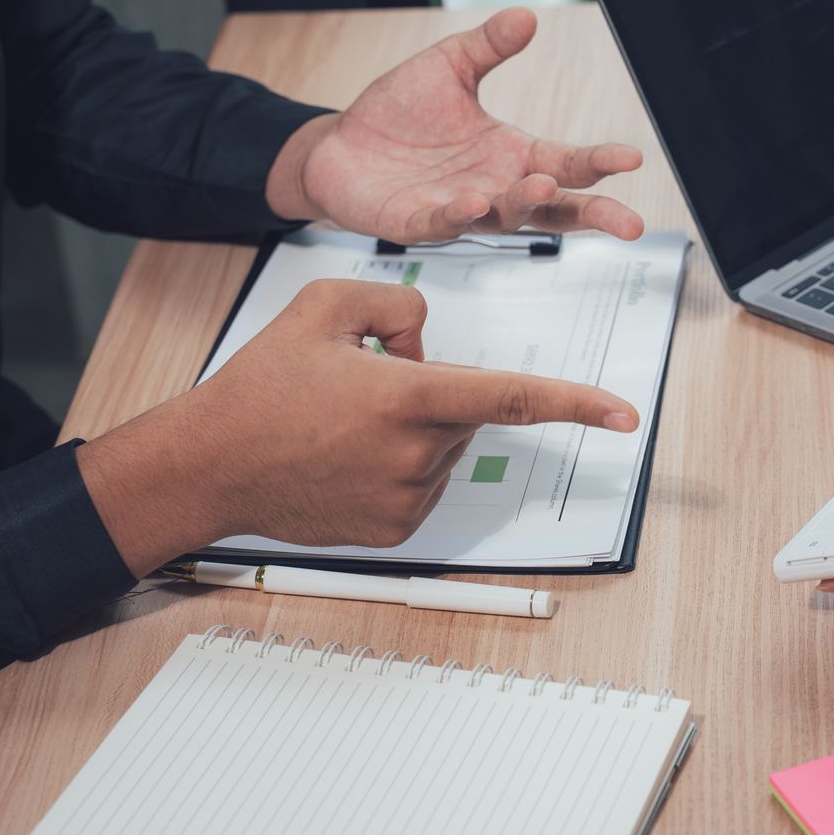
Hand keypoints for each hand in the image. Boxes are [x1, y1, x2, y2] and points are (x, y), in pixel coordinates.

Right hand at [76, 280, 638, 573]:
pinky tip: (345, 459)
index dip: (576, 404)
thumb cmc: (259, 389)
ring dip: (415, 431)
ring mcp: (409, 499)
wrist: (208, 466)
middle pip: (468, 413)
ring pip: (447, 449)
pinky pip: (425, 485)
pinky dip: (400, 467)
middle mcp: (417, 454)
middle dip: (435, 392)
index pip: (512, 399)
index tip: (624, 415)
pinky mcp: (397, 529)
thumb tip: (427, 339)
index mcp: (409, 399)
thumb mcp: (322, 308)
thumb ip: (394, 305)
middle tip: (365, 386)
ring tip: (343, 427)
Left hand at [263, 8, 645, 244]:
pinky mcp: (415, 222)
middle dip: (592, 215)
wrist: (338, 145)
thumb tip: (525, 16)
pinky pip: (442, 223)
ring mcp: (458, 209)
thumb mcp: (449, 66)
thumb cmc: (398, 114)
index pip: (568, 164)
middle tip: (627, 222)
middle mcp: (495, 188)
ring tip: (542, 185)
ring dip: (524, 203)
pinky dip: (459, 215)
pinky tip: (474, 202)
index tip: (631, 158)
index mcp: (512, 155)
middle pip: (555, 209)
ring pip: (504, 216)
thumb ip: (489, 46)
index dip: (599, 162)